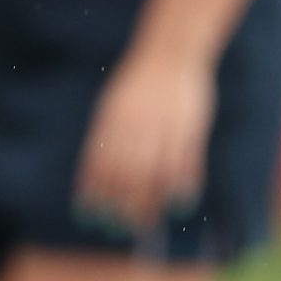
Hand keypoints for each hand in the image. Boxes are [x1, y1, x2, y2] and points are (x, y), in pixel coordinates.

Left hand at [75, 46, 213, 231]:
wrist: (169, 55)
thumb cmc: (138, 84)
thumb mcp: (113, 106)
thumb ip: (106, 138)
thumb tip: (95, 176)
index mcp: (113, 119)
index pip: (100, 159)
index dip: (95, 188)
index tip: (90, 211)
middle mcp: (136, 125)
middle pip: (127, 172)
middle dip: (121, 202)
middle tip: (120, 226)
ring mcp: (164, 126)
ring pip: (155, 172)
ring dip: (149, 201)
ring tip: (145, 223)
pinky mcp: (189, 127)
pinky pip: (184, 162)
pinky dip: (181, 183)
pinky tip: (177, 202)